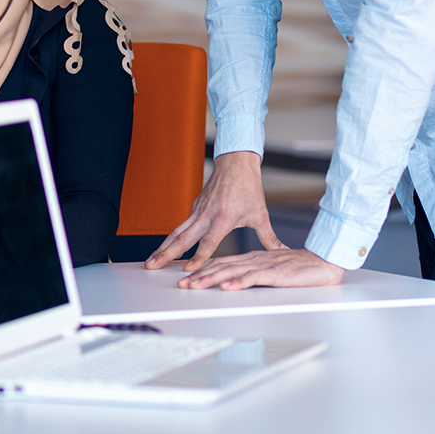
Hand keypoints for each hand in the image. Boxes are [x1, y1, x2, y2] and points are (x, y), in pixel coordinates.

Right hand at [145, 151, 283, 271]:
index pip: (208, 242)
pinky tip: (164, 247)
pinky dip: (171, 238)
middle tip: (151, 266)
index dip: (198, 257)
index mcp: (222, 218)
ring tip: (150, 260)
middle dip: (166, 254)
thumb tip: (283, 252)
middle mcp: (206, 215)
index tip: (187, 270)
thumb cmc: (249, 188)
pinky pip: (181, 225)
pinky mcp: (195, 207)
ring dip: (163, 247)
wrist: (236, 163)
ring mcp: (198, 210)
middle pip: (182, 238)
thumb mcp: (260, 215)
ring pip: (177, 232)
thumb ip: (270, 238)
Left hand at [176, 248, 344, 289]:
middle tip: (183, 284)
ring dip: (212, 279)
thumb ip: (254, 274)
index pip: (222, 263)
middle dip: (200, 276)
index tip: (188, 278)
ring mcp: (264, 266)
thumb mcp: (270, 269)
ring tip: (196, 285)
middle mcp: (253, 260)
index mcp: (251, 258)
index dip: (203, 270)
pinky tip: (227, 287)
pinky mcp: (275, 273)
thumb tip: (236, 282)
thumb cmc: (298, 267)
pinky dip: (239, 282)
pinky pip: (254, 278)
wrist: (322, 263)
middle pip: (222, 267)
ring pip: (232, 272)